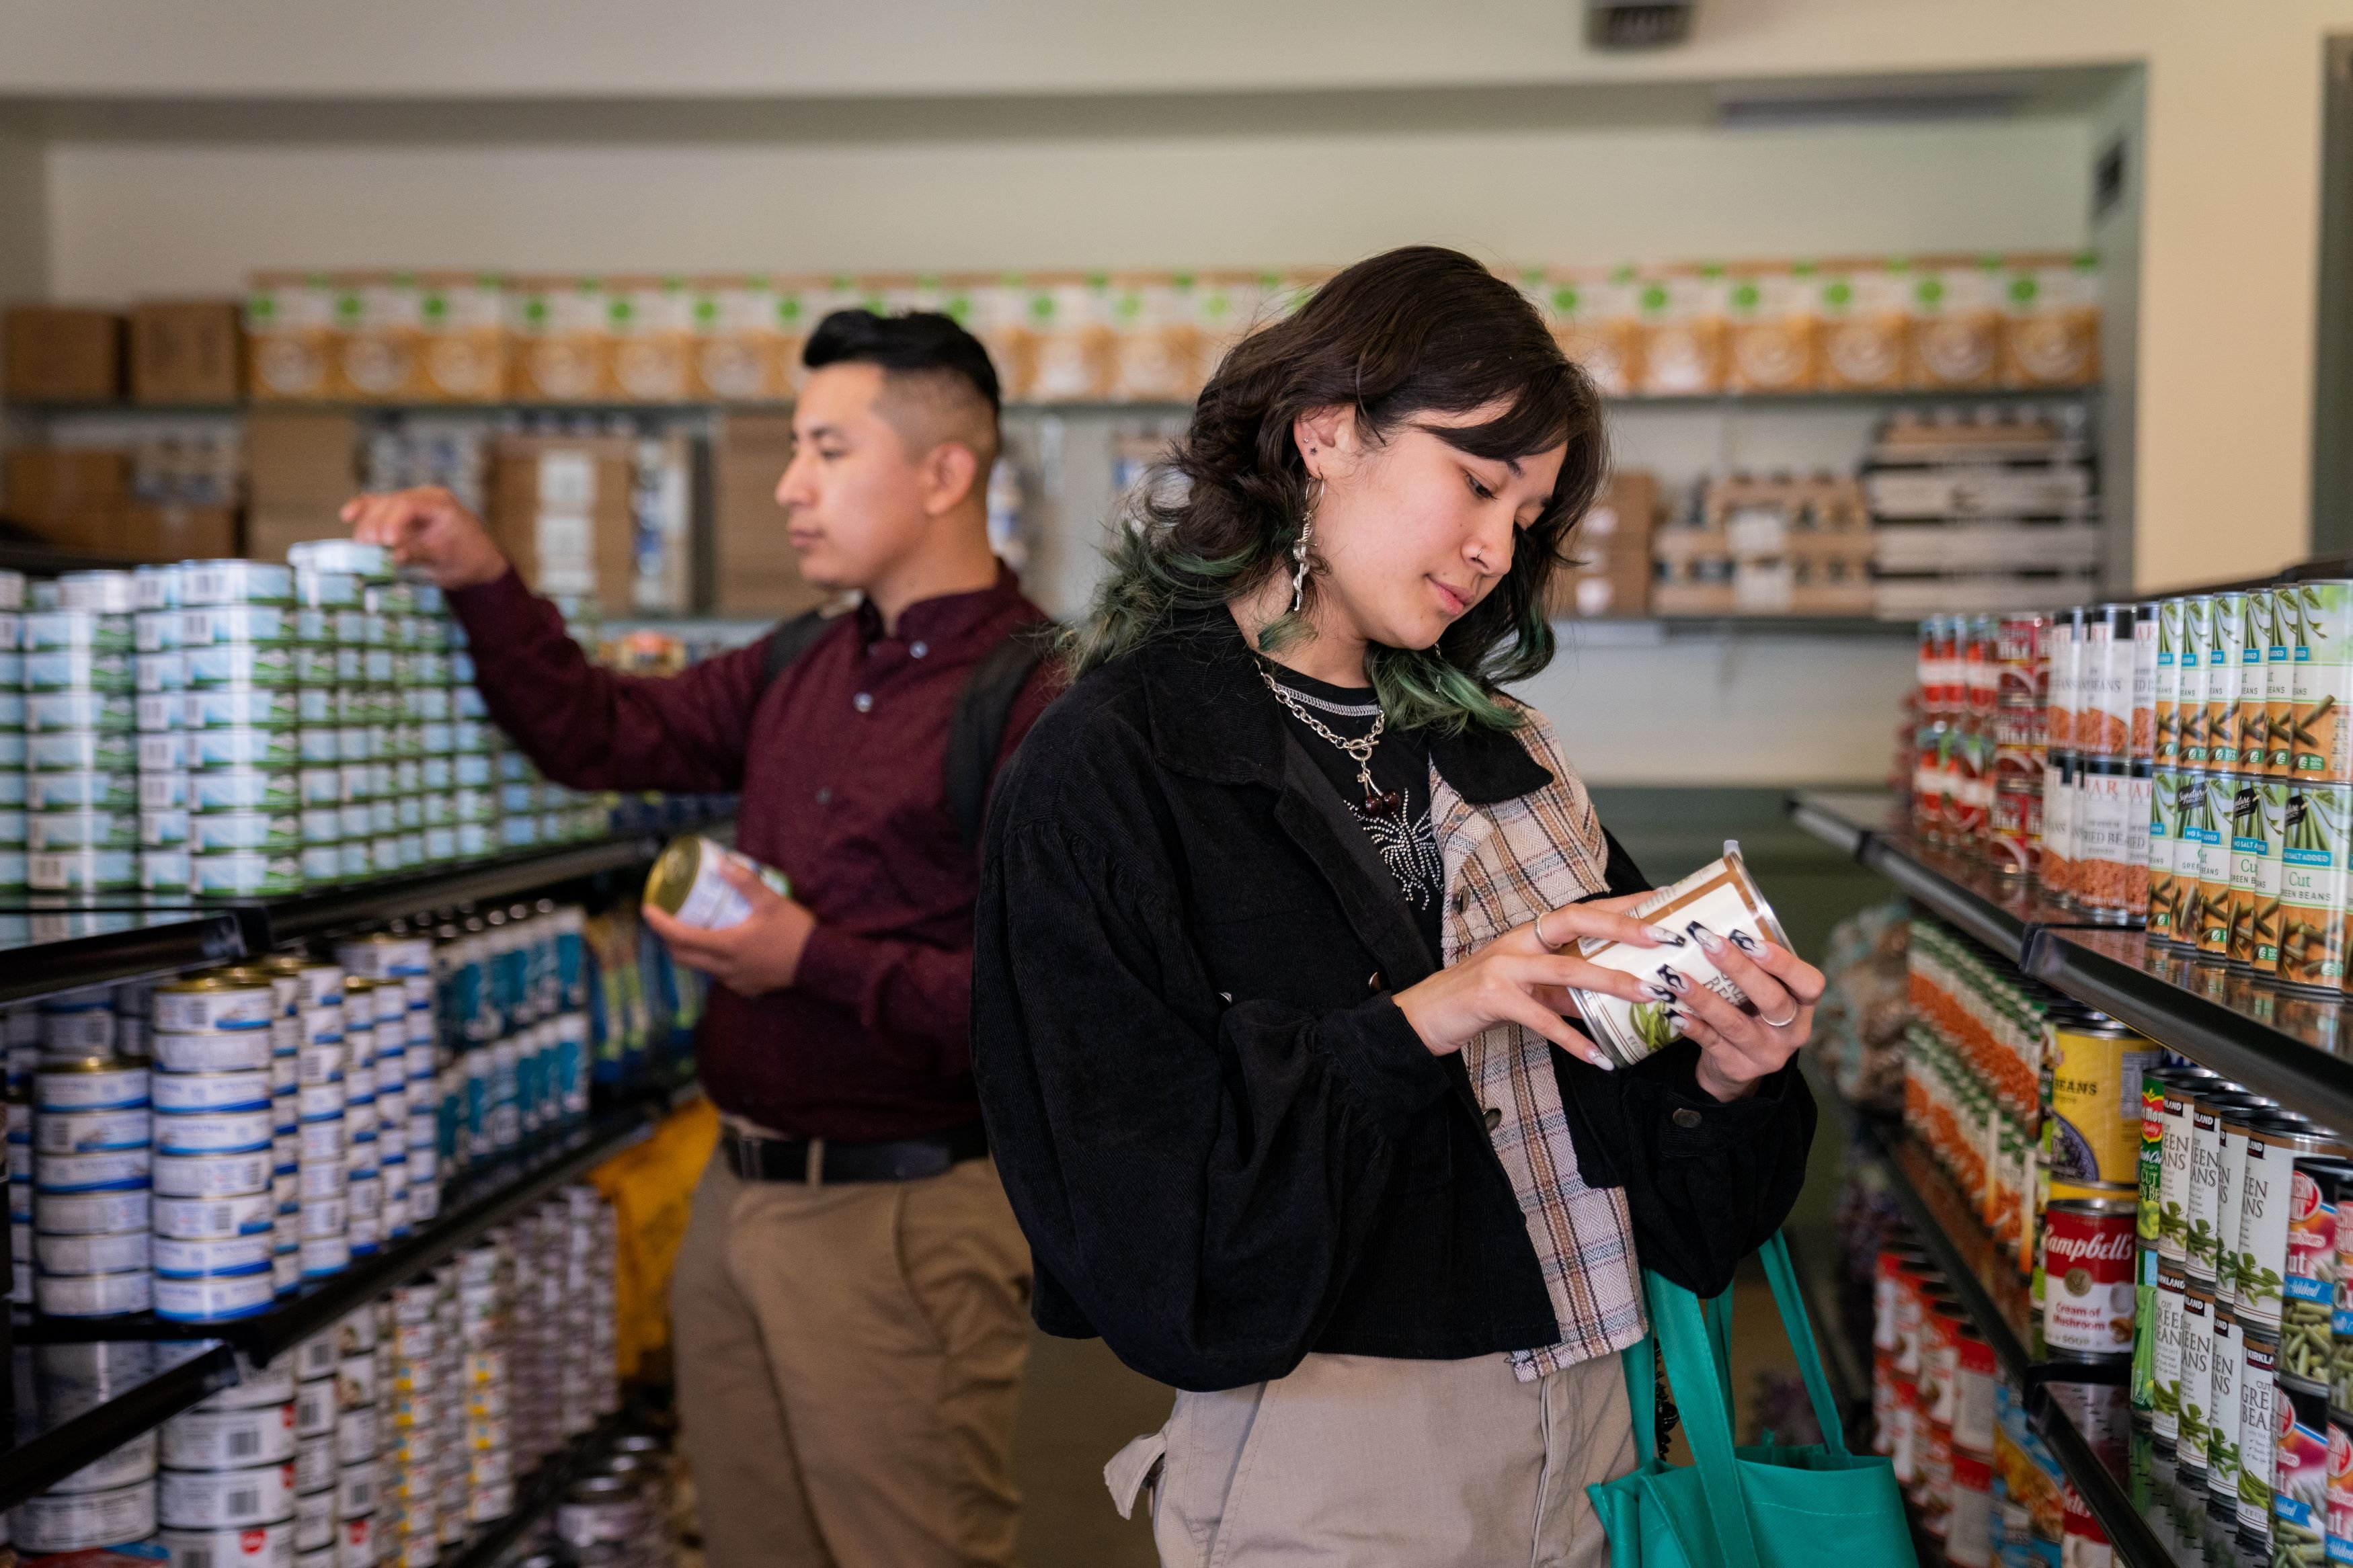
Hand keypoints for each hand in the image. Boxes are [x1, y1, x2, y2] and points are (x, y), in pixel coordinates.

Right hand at [339, 485, 509, 590]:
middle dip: (374, 525)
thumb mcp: (445, 560)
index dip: (392, 522)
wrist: (478, 563)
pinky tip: (347, 516)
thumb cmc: (467, 560)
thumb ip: (417, 553)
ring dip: (366, 524)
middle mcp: (423, 497)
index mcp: (440, 503)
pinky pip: (378, 507)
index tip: (385, 542)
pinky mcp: (399, 515)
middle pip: (389, 503)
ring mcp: (410, 503)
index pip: (408, 505)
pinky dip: (363, 511)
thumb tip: (391, 554)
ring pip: (379, 505)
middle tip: (366, 548)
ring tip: (361, 546)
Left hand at [640, 860, 816, 998]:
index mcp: (727, 946)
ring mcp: (735, 980)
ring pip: (701, 967)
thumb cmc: (796, 933)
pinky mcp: (747, 987)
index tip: (648, 910)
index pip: (680, 937)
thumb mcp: (772, 902)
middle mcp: (725, 967)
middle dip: (669, 939)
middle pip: (682, 957)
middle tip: (669, 920)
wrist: (821, 964)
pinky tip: (727, 946)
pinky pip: (720, 974)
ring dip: (693, 950)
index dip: (659, 924)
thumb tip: (724, 863)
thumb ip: (747, 883)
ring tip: (698, 929)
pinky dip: (714, 960)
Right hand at [1393, 900, 1681, 1068]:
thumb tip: (1608, 1001)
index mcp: (1528, 933)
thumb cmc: (1476, 999)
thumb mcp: (1526, 989)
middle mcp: (1518, 941)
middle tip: (1663, 937)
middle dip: (1622, 926)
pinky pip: (1542, 1020)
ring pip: (1566, 968)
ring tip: (1648, 995)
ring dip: (1611, 981)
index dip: (1622, 905)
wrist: (1424, 1015)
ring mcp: (1504, 967)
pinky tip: (1599, 1056)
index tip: (1662, 901)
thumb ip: (1564, 991)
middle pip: (1576, 920)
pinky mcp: (1493, 998)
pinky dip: (1574, 1040)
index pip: (1583, 910)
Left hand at [1665, 926, 1825, 1102]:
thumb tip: (1713, 921)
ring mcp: (1764, 1053)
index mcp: (1802, 1005)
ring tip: (1677, 976)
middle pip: (1772, 1000)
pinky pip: (1710, 1043)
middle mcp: (1790, 1032)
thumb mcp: (1763, 991)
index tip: (1751, 941)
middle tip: (1709, 943)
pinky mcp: (1736, 1066)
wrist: (1738, 1064)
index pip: (1810, 984)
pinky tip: (1673, 1010)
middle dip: (1740, 970)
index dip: (1783, 963)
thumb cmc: (1752, 1012)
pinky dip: (1691, 1025)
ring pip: (1734, 1023)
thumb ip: (1754, 965)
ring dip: (1704, 997)